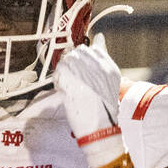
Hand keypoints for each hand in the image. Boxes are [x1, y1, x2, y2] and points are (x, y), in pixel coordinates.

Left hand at [54, 39, 126, 167]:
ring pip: (66, 61)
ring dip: (64, 73)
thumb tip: (99, 37)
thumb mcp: (108, 82)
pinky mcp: (72, 85)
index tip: (81, 71)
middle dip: (72, 65)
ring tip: (69, 87)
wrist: (100, 131)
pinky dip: (58, 81)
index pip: (91, 50)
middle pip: (77, 53)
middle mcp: (99, 69)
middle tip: (73, 81)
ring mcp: (85, 76)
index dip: (82, 59)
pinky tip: (64, 91)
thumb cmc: (103, 109)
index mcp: (110, 68)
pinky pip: (59, 73)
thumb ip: (103, 59)